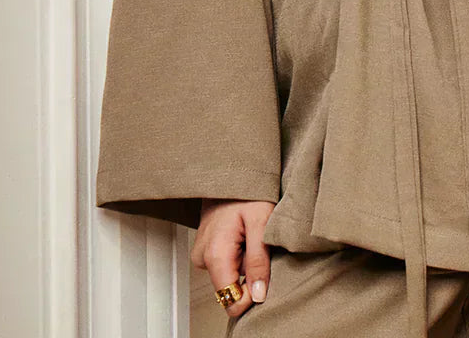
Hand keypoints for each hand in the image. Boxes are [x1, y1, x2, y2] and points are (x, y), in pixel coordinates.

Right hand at [190, 198, 276, 319]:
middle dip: (251, 272)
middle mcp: (203, 258)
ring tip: (252, 233)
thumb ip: (259, 261)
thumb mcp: (261, 222)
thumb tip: (258, 295)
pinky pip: (226, 261)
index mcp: (215, 254)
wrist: (231, 168)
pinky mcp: (206, 247)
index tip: (266, 273)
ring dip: (246, 260)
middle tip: (260, 243)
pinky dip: (240, 251)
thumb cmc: (247, 188)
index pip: (231, 300)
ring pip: (231, 273)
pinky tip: (245, 232)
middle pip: (232, 287)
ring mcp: (202, 253)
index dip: (252, 294)